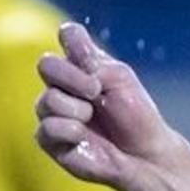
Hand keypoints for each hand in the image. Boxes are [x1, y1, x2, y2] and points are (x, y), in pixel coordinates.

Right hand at [35, 23, 187, 190]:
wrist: (144, 155)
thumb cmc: (136, 115)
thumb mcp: (120, 79)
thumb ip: (92, 60)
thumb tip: (67, 44)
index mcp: (82, 64)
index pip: (67, 35)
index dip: (73, 42)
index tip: (94, 61)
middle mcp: (62, 84)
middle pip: (46, 64)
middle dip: (73, 78)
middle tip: (96, 91)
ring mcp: (53, 111)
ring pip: (47, 99)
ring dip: (77, 109)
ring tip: (93, 118)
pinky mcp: (49, 139)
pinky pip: (47, 127)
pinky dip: (70, 130)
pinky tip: (83, 137)